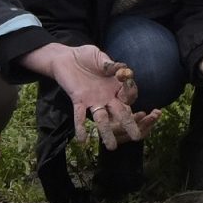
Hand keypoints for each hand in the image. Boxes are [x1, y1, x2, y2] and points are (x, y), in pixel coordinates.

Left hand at [25, 41, 160, 149]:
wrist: (66, 57)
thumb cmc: (85, 56)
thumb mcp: (99, 55)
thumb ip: (109, 63)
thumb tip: (121, 68)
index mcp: (116, 85)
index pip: (129, 94)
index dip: (130, 92)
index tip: (126, 84)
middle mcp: (107, 97)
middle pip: (121, 113)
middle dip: (129, 124)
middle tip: (136, 136)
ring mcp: (93, 101)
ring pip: (102, 119)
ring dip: (107, 132)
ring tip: (112, 147)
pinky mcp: (78, 101)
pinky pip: (80, 117)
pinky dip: (81, 128)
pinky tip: (82, 140)